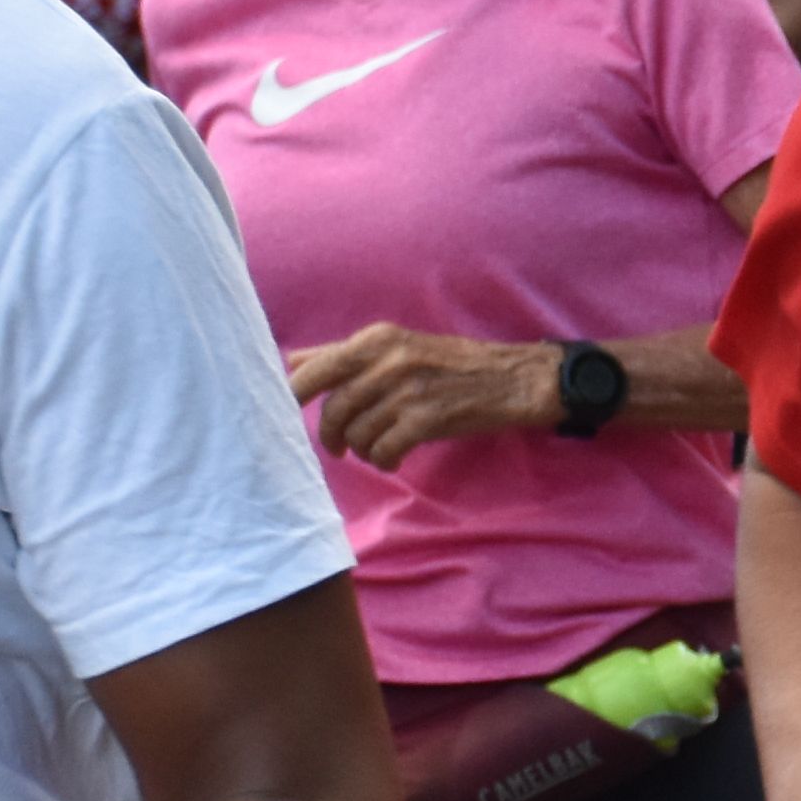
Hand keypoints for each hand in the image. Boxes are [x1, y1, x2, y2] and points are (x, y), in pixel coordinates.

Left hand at [286, 327, 559, 469]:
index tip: (287, 415)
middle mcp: (387, 360)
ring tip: (379, 448)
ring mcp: (407, 390)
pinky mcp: (426, 419)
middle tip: (339, 447)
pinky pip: (383, 451)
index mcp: (375, 339)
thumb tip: (290, 361)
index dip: (293, 398)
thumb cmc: (450, 364)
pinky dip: (384, 461)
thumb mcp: (395, 346)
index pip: (315, 369)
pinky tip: (394, 459)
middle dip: (330, 436)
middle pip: (333, 410)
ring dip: (362, 451)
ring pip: (357, 435)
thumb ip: (342, 354)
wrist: (512, 379)